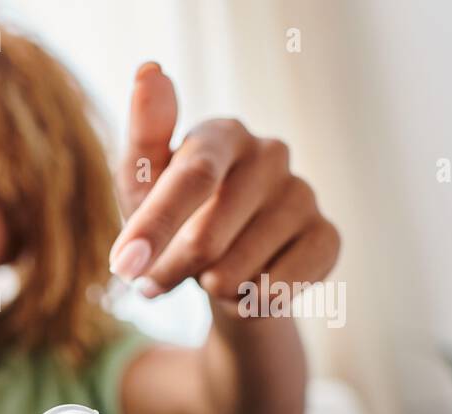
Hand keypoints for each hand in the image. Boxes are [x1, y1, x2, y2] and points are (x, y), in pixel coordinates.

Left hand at [109, 63, 339, 306]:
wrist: (222, 269)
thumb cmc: (173, 219)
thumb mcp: (142, 188)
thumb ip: (143, 140)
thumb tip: (149, 72)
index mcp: (223, 134)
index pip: (192, 177)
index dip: (155, 227)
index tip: (124, 265)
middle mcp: (271, 154)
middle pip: (206, 239)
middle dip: (170, 271)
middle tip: (157, 278)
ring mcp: (304, 194)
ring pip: (234, 273)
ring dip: (207, 289)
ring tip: (210, 273)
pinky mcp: (328, 238)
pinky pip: (272, 291)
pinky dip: (247, 302)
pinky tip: (247, 287)